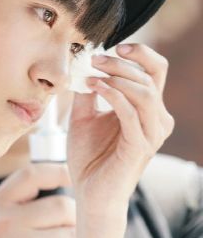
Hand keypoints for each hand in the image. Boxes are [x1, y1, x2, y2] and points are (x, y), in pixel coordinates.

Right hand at [0, 162, 75, 237]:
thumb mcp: (1, 219)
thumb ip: (24, 198)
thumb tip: (66, 177)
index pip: (31, 175)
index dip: (57, 171)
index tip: (71, 176)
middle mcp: (5, 224)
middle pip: (61, 206)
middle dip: (75, 216)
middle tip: (73, 225)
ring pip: (72, 234)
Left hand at [67, 43, 174, 214]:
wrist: (89, 191)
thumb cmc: (89, 155)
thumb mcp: (84, 115)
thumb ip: (87, 91)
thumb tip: (82, 65)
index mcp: (146, 108)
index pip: (155, 70)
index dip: (139, 53)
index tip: (114, 47)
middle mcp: (156, 118)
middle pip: (150, 76)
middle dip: (121, 63)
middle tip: (94, 59)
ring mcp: (151, 133)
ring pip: (144, 91)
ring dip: (116, 76)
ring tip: (91, 74)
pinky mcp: (141, 146)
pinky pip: (130, 112)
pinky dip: (112, 94)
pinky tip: (93, 87)